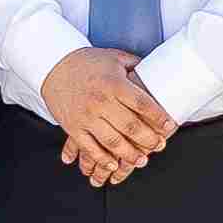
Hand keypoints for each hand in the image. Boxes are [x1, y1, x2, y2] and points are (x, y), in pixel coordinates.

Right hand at [39, 47, 174, 185]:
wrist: (53, 65)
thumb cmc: (87, 62)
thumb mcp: (114, 58)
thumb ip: (135, 66)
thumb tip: (156, 72)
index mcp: (114, 84)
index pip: (142, 104)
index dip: (158, 117)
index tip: (169, 126)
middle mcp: (101, 102)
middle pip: (131, 127)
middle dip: (149, 140)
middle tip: (160, 145)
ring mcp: (86, 117)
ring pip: (112, 142)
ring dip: (129, 154)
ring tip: (142, 160)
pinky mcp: (73, 127)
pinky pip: (89, 148)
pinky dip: (102, 159)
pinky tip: (113, 164)